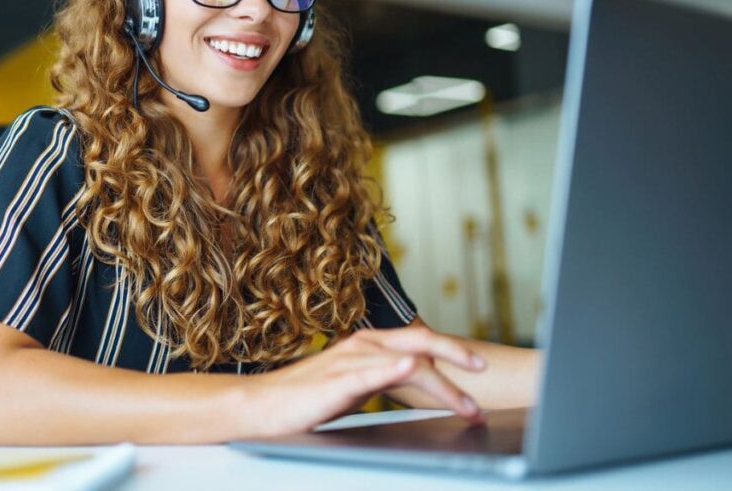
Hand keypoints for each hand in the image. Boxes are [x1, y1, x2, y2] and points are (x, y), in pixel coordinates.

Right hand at [243, 325, 486, 437]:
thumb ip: (383, 379)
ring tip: (467, 403)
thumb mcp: (354, 386)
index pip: (420, 341)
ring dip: (442, 384)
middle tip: (485, 370)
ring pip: (406, 363)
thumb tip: (417, 383)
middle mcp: (363, 345)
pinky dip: (394, 368)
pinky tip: (412, 368)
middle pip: (420, 340)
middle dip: (457, 353)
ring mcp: (350, 362)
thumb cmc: (305, 399)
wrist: (262, 406)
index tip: (479, 369)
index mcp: (368, 345)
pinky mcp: (336, 381)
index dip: (453, 352)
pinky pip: (370, 372)